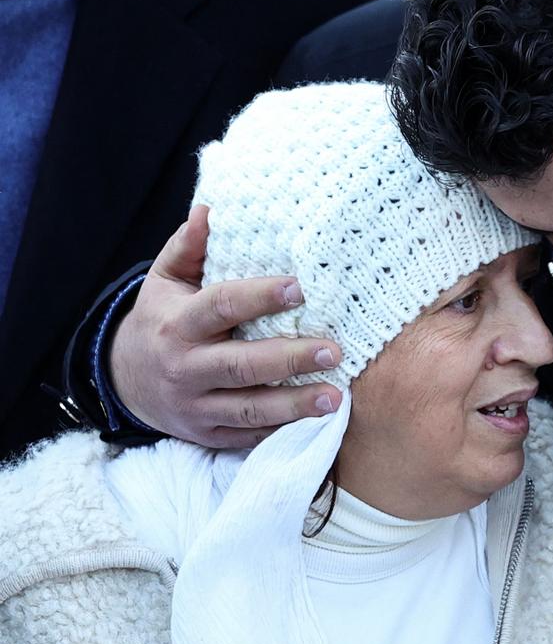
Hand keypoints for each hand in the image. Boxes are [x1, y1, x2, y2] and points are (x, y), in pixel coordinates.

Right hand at [110, 205, 342, 448]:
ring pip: (249, 410)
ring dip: (294, 406)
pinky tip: (318, 423)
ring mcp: (197, 407)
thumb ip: (189, 247)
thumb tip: (212, 208)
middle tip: (333, 350)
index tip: (300, 287)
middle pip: (240, 365)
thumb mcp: (165, 281)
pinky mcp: (209, 436)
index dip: (259, 297)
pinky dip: (284, 431)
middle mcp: (186, 368)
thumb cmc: (161, 319)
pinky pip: (250, 436)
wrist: (126, 381)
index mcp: (178, 325)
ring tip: (336, 397)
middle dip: (289, 359)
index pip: (221, 307)